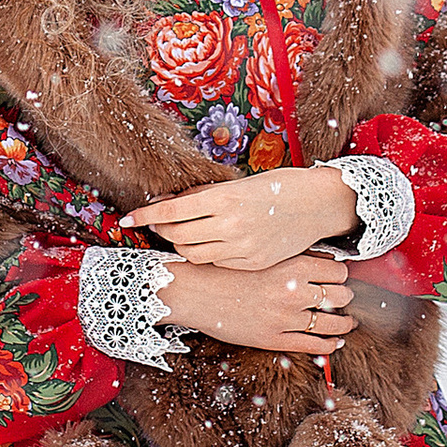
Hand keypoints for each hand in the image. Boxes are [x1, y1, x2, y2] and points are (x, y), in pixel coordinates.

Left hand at [126, 166, 353, 272]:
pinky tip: (209, 244)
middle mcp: (230, 225)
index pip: (170, 211)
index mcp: (224, 198)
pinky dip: (206, 253)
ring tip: (182, 234)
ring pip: (193, 254)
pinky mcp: (252, 263)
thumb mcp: (237, 184)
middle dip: (161, 230)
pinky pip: (216, 262)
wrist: (318, 204)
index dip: (144, 216)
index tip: (128, 218)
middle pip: (176, 236)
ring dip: (181, 244)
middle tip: (158, 223)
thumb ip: (203, 196)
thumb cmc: (278, 186)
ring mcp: (242, 248)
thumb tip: (167, 203)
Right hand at [159, 253, 356, 354]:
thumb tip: (326, 259)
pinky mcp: (274, 339)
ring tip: (347, 322)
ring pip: (333, 323)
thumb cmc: (227, 268)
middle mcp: (294, 291)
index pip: (338, 271)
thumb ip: (294, 256)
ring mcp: (286, 318)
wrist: (196, 290)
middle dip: (344, 297)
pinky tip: (334, 342)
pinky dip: (330, 345)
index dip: (341, 275)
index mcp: (293, 265)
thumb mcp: (265, 254)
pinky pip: (314, 345)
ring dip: (344, 323)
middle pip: (340, 296)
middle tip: (344, 298)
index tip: (339, 278)